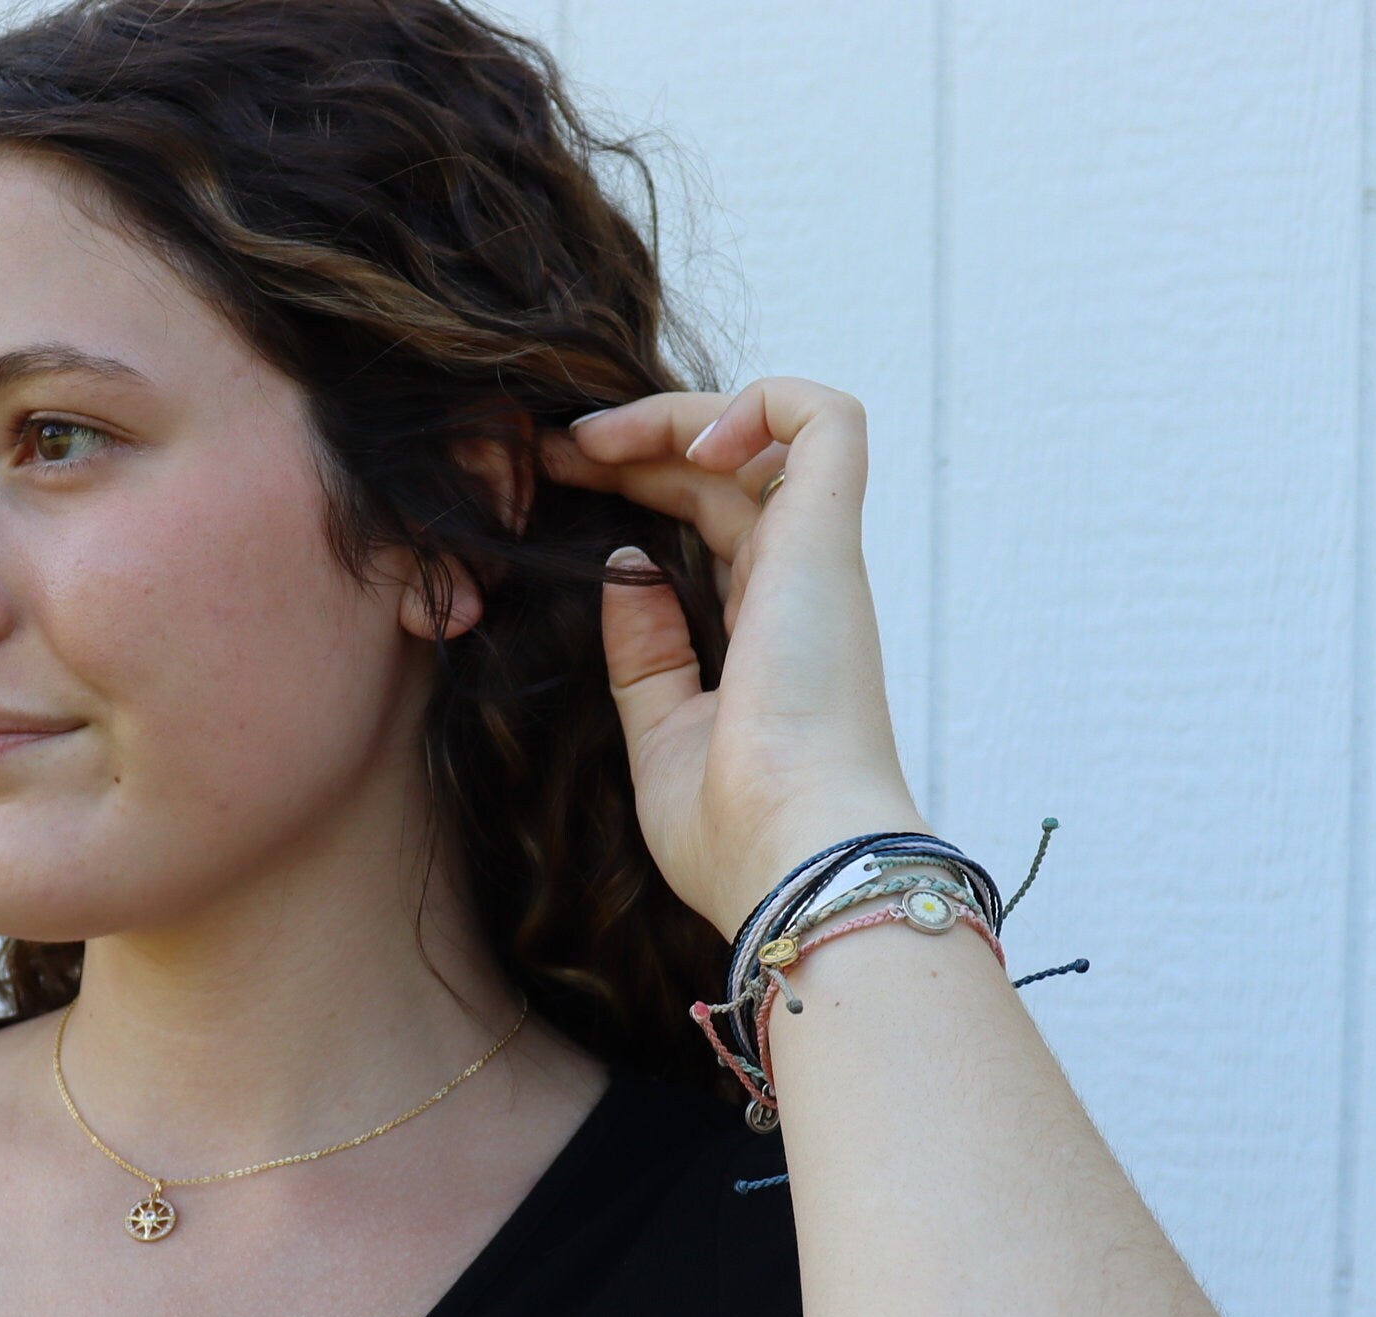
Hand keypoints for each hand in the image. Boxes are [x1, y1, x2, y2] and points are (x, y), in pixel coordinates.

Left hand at [539, 378, 926, 936]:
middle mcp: (797, 587)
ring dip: (676, 415)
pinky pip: (826, 420)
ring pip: (766, 432)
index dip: (638, 486)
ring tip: (594, 439)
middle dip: (634, 444)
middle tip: (548, 450)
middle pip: (723, 474)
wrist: (792, 858)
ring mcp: (816, 560)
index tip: (556, 483)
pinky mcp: (827, 539)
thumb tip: (625, 570)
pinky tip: (689, 440)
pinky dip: (762, 400)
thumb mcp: (660, 734)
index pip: (710, 524)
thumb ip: (644, 654)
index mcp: (764, 634)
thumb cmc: (734, 829)